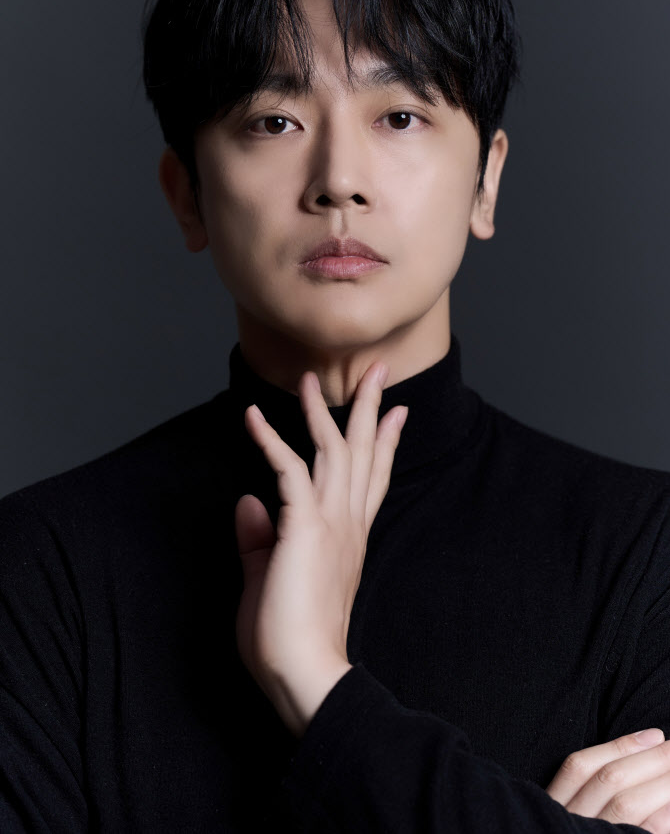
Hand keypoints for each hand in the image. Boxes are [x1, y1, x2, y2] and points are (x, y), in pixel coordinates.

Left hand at [234, 360, 407, 737]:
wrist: (304, 672)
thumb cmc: (291, 637)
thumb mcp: (273, 578)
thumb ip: (263, 538)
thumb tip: (249, 503)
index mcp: (350, 536)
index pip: (372, 478)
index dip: (384, 442)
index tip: (396, 414)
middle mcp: (347, 522)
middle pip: (363, 452)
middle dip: (371, 407)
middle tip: (380, 370)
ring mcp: (329, 522)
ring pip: (333, 450)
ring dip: (322, 410)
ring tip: (315, 378)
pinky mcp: (303, 526)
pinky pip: (287, 469)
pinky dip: (270, 439)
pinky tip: (252, 416)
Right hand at [546, 728, 669, 830]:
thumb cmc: (581, 829)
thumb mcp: (573, 816)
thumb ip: (592, 794)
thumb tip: (642, 752)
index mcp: (553, 807)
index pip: (579, 766)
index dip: (619, 747)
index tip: (654, 734)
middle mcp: (568, 822)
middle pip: (607, 780)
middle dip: (648, 759)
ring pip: (625, 804)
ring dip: (660, 782)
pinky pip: (643, 830)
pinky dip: (663, 813)